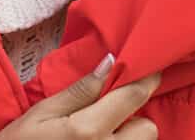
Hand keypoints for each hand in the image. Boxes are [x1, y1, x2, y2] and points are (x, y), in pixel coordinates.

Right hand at [0, 55, 161, 138]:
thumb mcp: (42, 113)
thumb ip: (79, 91)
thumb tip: (109, 63)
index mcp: (88, 130)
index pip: (133, 98)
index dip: (146, 80)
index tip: (153, 70)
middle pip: (148, 130)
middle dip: (134, 120)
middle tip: (109, 118)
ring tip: (101, 138)